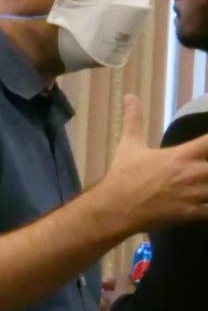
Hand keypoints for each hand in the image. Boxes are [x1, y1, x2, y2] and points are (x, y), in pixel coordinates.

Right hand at [98, 93, 207, 234]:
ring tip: (206, 184)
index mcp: (182, 155)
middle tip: (206, 167)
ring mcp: (193, 195)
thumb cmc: (122, 177)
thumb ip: (134, 120)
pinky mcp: (190, 214)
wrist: (113, 209)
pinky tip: (205, 204)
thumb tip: (129, 96)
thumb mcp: (128, 146)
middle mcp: (193, 173)